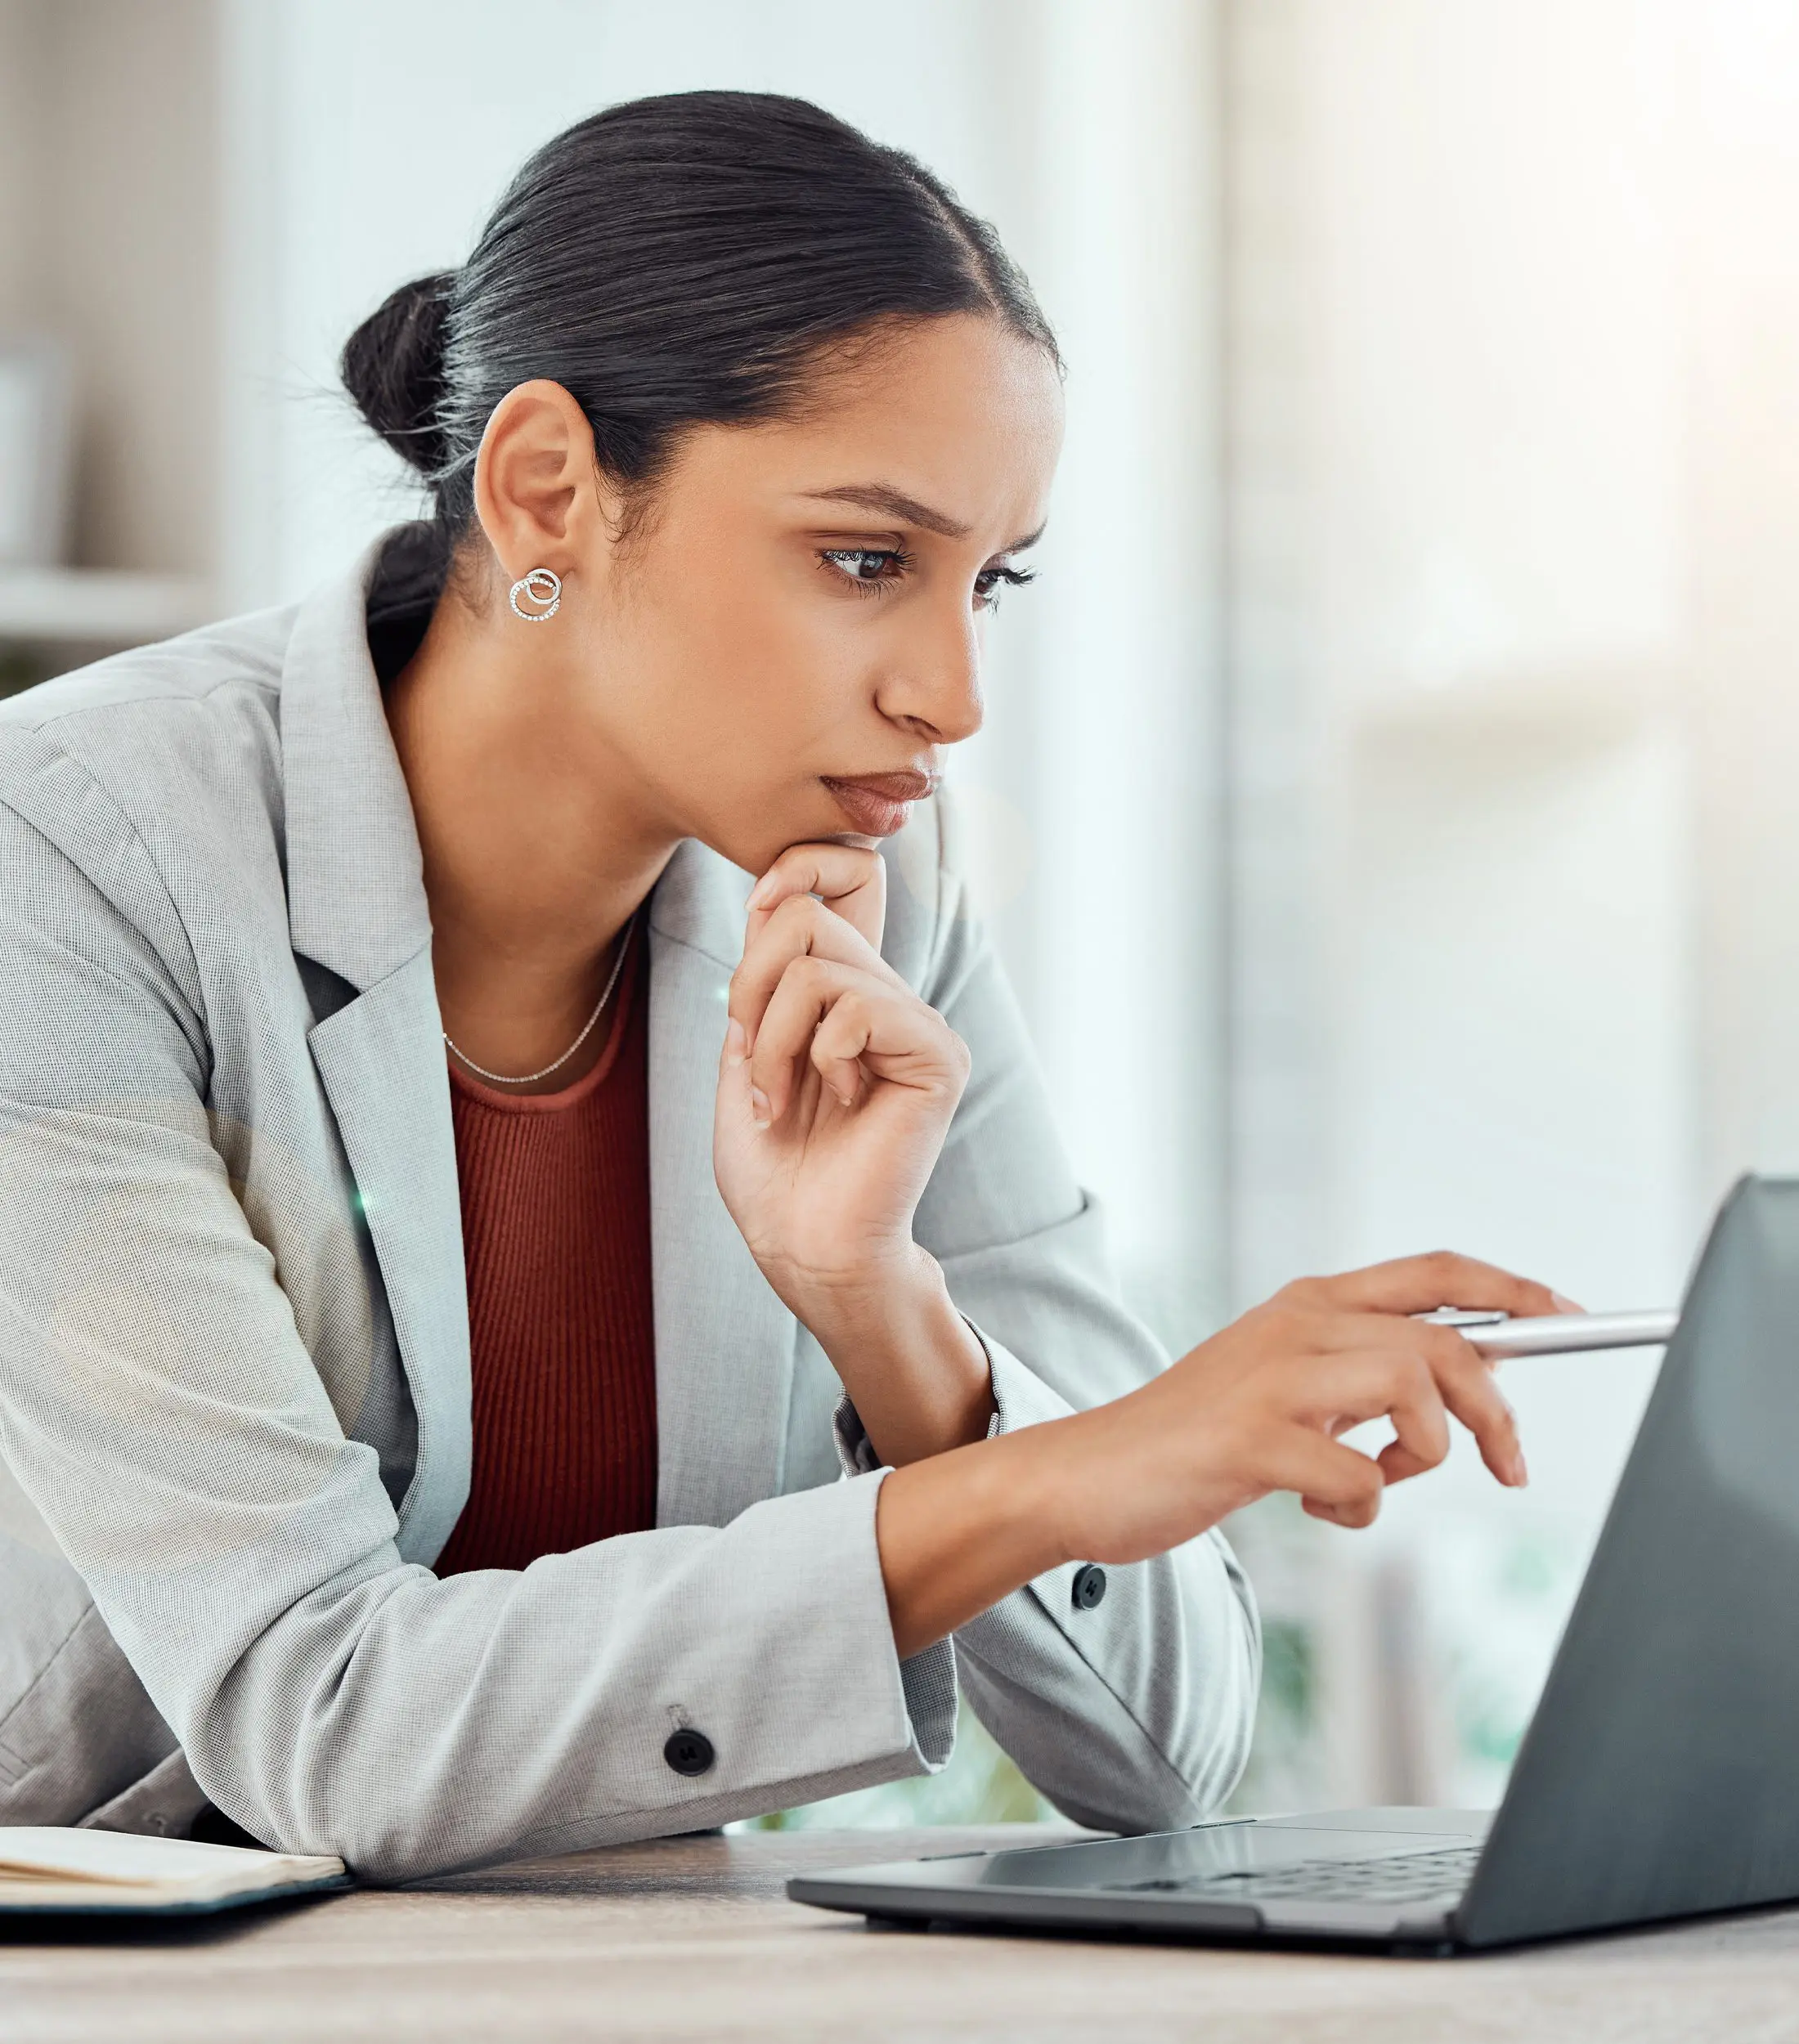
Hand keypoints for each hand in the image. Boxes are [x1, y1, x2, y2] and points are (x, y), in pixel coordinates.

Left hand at [713, 844, 989, 1461]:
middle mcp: (891, 1000)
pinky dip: (819, 1055)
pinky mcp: (937, 1055)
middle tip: (747, 1059)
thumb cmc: (772, 1168)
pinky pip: (857, 1007)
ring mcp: (919, 1026)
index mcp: (850, 995)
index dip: (796, 870)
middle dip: (750, 986)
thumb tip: (772, 897)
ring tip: (776, 1097)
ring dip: (772, 1038)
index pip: (845, 883)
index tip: (753, 910)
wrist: (804, 1245)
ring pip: (822, 966)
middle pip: (810, 917)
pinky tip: (838, 1102)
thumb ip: (764, 979)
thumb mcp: (746, 1054)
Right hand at [1047, 1252, 1559, 1562]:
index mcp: (1306, 1305)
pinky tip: (1316, 1505)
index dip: (1511, 1291)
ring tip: (1376, 1481)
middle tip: (1510, 1467)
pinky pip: (1357, 1473)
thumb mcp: (1282, 1384)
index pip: (1432, 1273)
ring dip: (1424, 1453)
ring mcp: (1271, 1379)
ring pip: (1413, 1387)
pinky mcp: (1251, 1440)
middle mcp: (1295, 1326)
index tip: (1566, 1319)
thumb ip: (1358, 1371)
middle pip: (1443, 1341)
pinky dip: (1359, 1505)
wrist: (1086, 1475)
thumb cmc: (1193, 1439)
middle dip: (1496, 1411)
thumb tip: (1463, 1379)